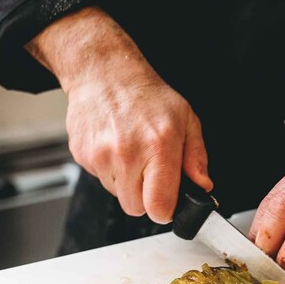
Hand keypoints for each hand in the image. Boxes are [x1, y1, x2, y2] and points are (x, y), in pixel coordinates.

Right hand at [27, 7, 210, 222]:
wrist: (103, 73)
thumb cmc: (146, 95)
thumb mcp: (186, 119)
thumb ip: (196, 157)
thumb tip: (202, 186)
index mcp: (158, 146)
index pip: (158, 207)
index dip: (165, 210)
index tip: (167, 203)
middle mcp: (127, 153)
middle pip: (135, 208)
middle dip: (145, 197)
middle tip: (149, 172)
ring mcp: (101, 155)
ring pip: (117, 195)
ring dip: (126, 183)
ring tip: (131, 153)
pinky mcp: (82, 156)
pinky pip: (101, 179)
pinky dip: (110, 170)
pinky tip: (115, 146)